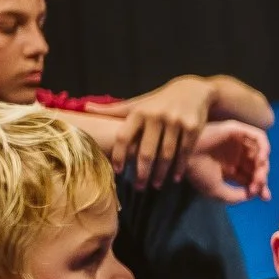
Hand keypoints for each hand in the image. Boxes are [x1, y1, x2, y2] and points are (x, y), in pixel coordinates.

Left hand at [89, 76, 217, 188]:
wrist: (192, 90)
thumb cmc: (158, 101)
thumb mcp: (137, 104)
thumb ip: (114, 110)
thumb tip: (85, 108)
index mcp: (139, 112)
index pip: (124, 137)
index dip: (119, 155)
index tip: (117, 171)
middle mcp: (157, 116)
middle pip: (146, 151)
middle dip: (142, 172)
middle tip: (139, 188)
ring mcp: (176, 122)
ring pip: (166, 154)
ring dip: (161, 173)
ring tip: (156, 186)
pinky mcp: (193, 127)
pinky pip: (185, 152)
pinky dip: (179, 167)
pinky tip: (175, 178)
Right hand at [181, 120, 272, 202]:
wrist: (183, 154)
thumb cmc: (196, 171)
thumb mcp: (216, 190)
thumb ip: (235, 196)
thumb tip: (251, 195)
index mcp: (230, 167)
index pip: (251, 177)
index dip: (260, 187)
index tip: (265, 197)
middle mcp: (235, 154)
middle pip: (257, 166)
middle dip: (261, 178)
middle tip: (258, 186)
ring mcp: (237, 142)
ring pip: (260, 153)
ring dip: (263, 166)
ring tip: (258, 176)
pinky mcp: (237, 130)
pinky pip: (258, 136)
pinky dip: (264, 148)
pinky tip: (261, 160)